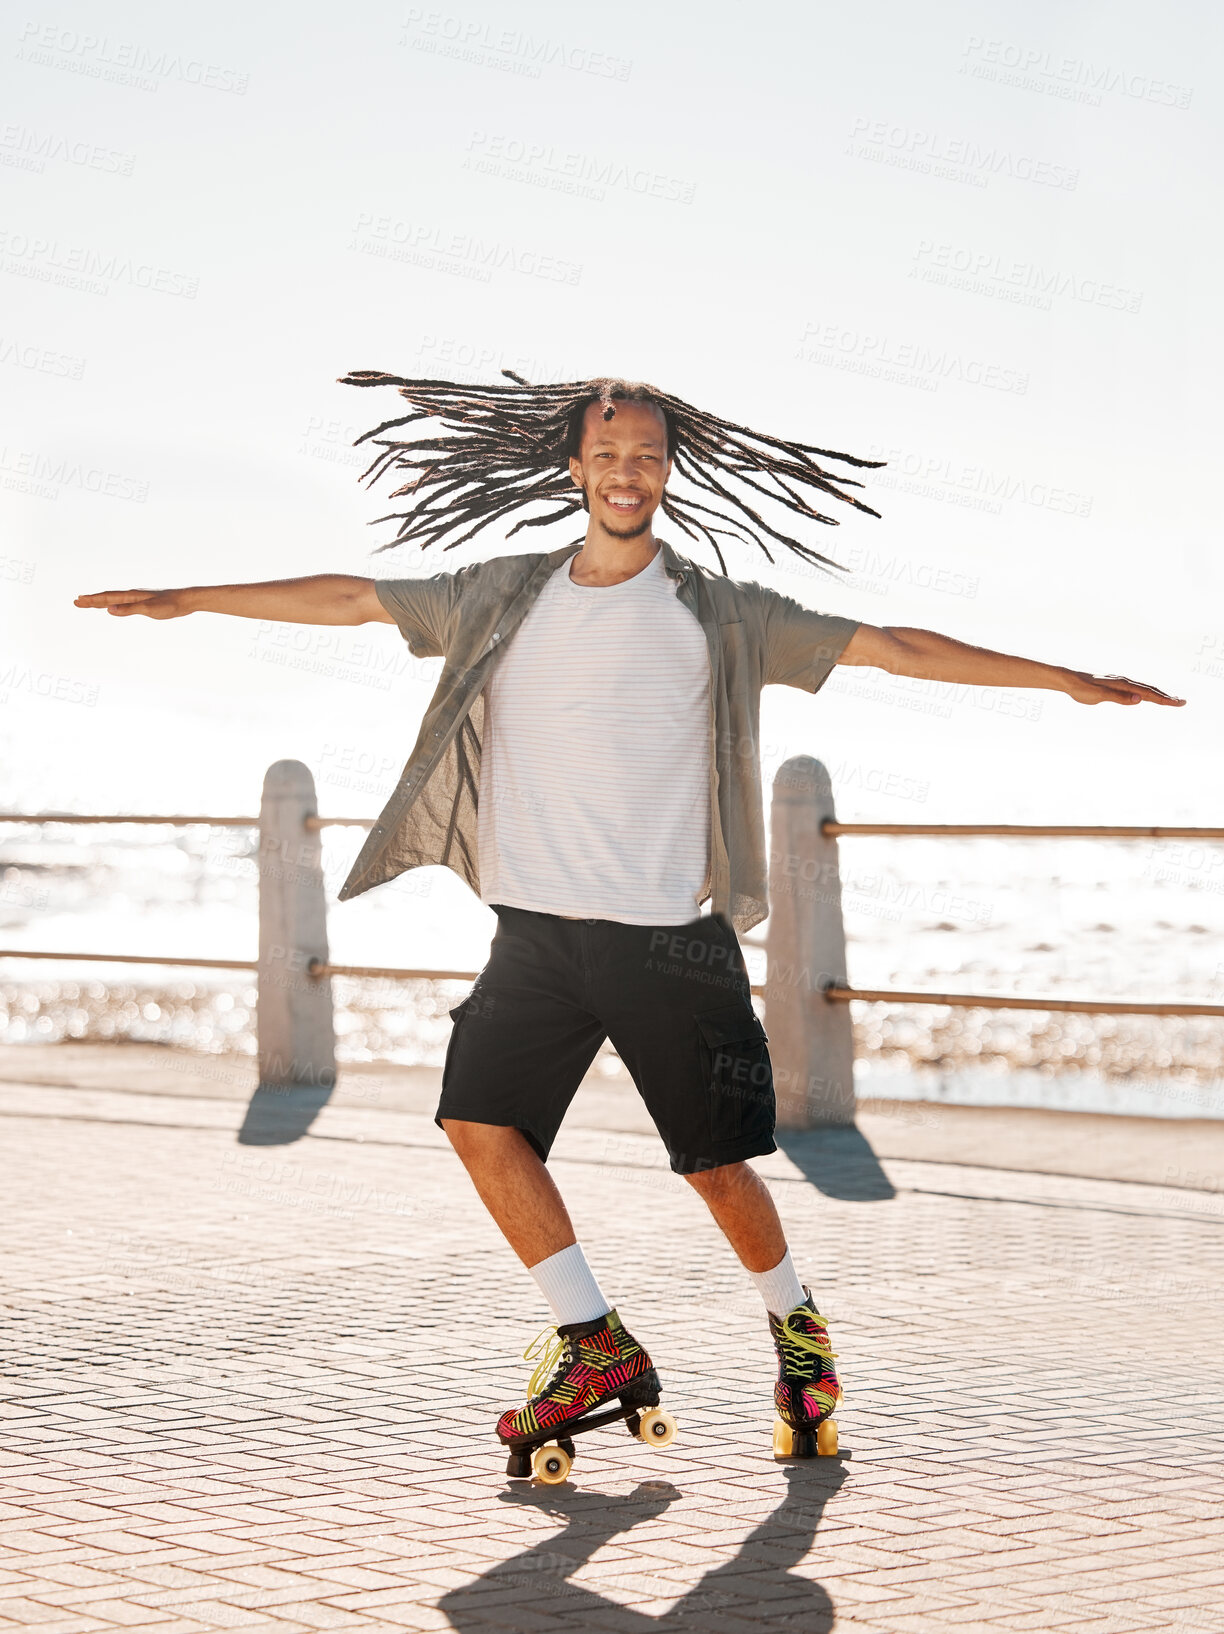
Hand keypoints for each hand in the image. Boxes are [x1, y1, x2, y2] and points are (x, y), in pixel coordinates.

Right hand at [74, 589, 189, 618]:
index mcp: (132, 595)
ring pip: (115, 599)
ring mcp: (138, 598)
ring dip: (101, 601)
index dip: (92, 600)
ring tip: (89, 603)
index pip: (107, 597)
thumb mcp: (149, 609)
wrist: (186, 601)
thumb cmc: (170, 605)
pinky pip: (124, 603)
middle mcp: (133, 595)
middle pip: (108, 597)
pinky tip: (113, 607)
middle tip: (76, 602)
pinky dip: (114, 604)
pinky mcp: (144, 602)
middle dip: (92, 600)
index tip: (78, 601)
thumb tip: (109, 610)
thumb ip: (129, 609)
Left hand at [1063, 670, 1184, 706]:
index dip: (1164, 699)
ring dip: (1158, 694)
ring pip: (1144, 688)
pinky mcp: (1115, 685)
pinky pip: (1136, 689)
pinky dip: (1146, 692)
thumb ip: (1119, 697)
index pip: (1148, 693)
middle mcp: (1124, 681)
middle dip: (1166, 697)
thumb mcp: (1099, 696)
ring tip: (1170, 700)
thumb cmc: (1082, 689)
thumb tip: (1139, 699)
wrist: (1069, 680)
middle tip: (1181, 703)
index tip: (1178, 703)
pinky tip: (1147, 696)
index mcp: (1123, 684)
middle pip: (1150, 689)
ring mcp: (1120, 683)